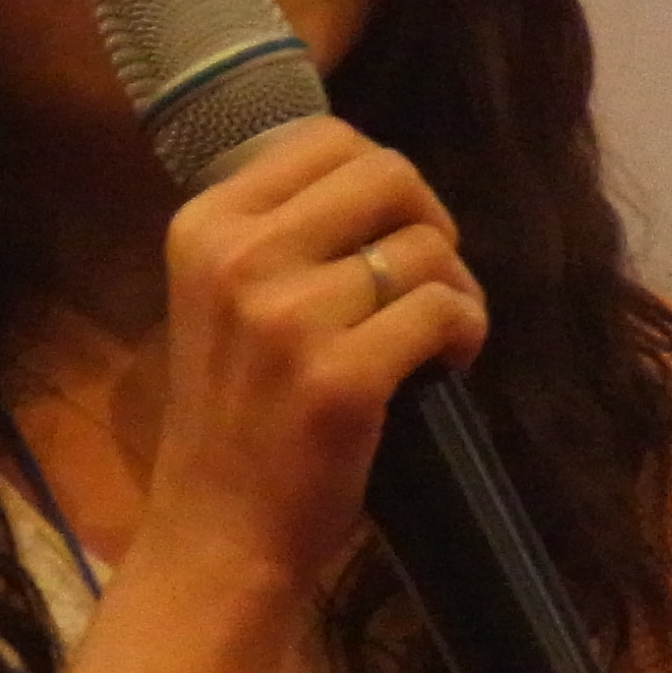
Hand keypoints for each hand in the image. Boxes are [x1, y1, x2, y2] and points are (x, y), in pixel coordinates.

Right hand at [132, 117, 485, 607]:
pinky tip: (447, 368)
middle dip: (430, 223)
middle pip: (387, 174)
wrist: (217, 534)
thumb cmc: (234, 417)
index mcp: (205, 225)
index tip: (387, 238)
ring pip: (426, 246)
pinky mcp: (339, 379)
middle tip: (426, 283)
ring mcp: (286, 318)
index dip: (383, 183)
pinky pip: (444, 310)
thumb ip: (282, 231)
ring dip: (457, 289)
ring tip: (439, 338)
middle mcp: (238, 258)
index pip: (328, 138)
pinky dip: (467, 334)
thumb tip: (385, 179)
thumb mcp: (222, 298)